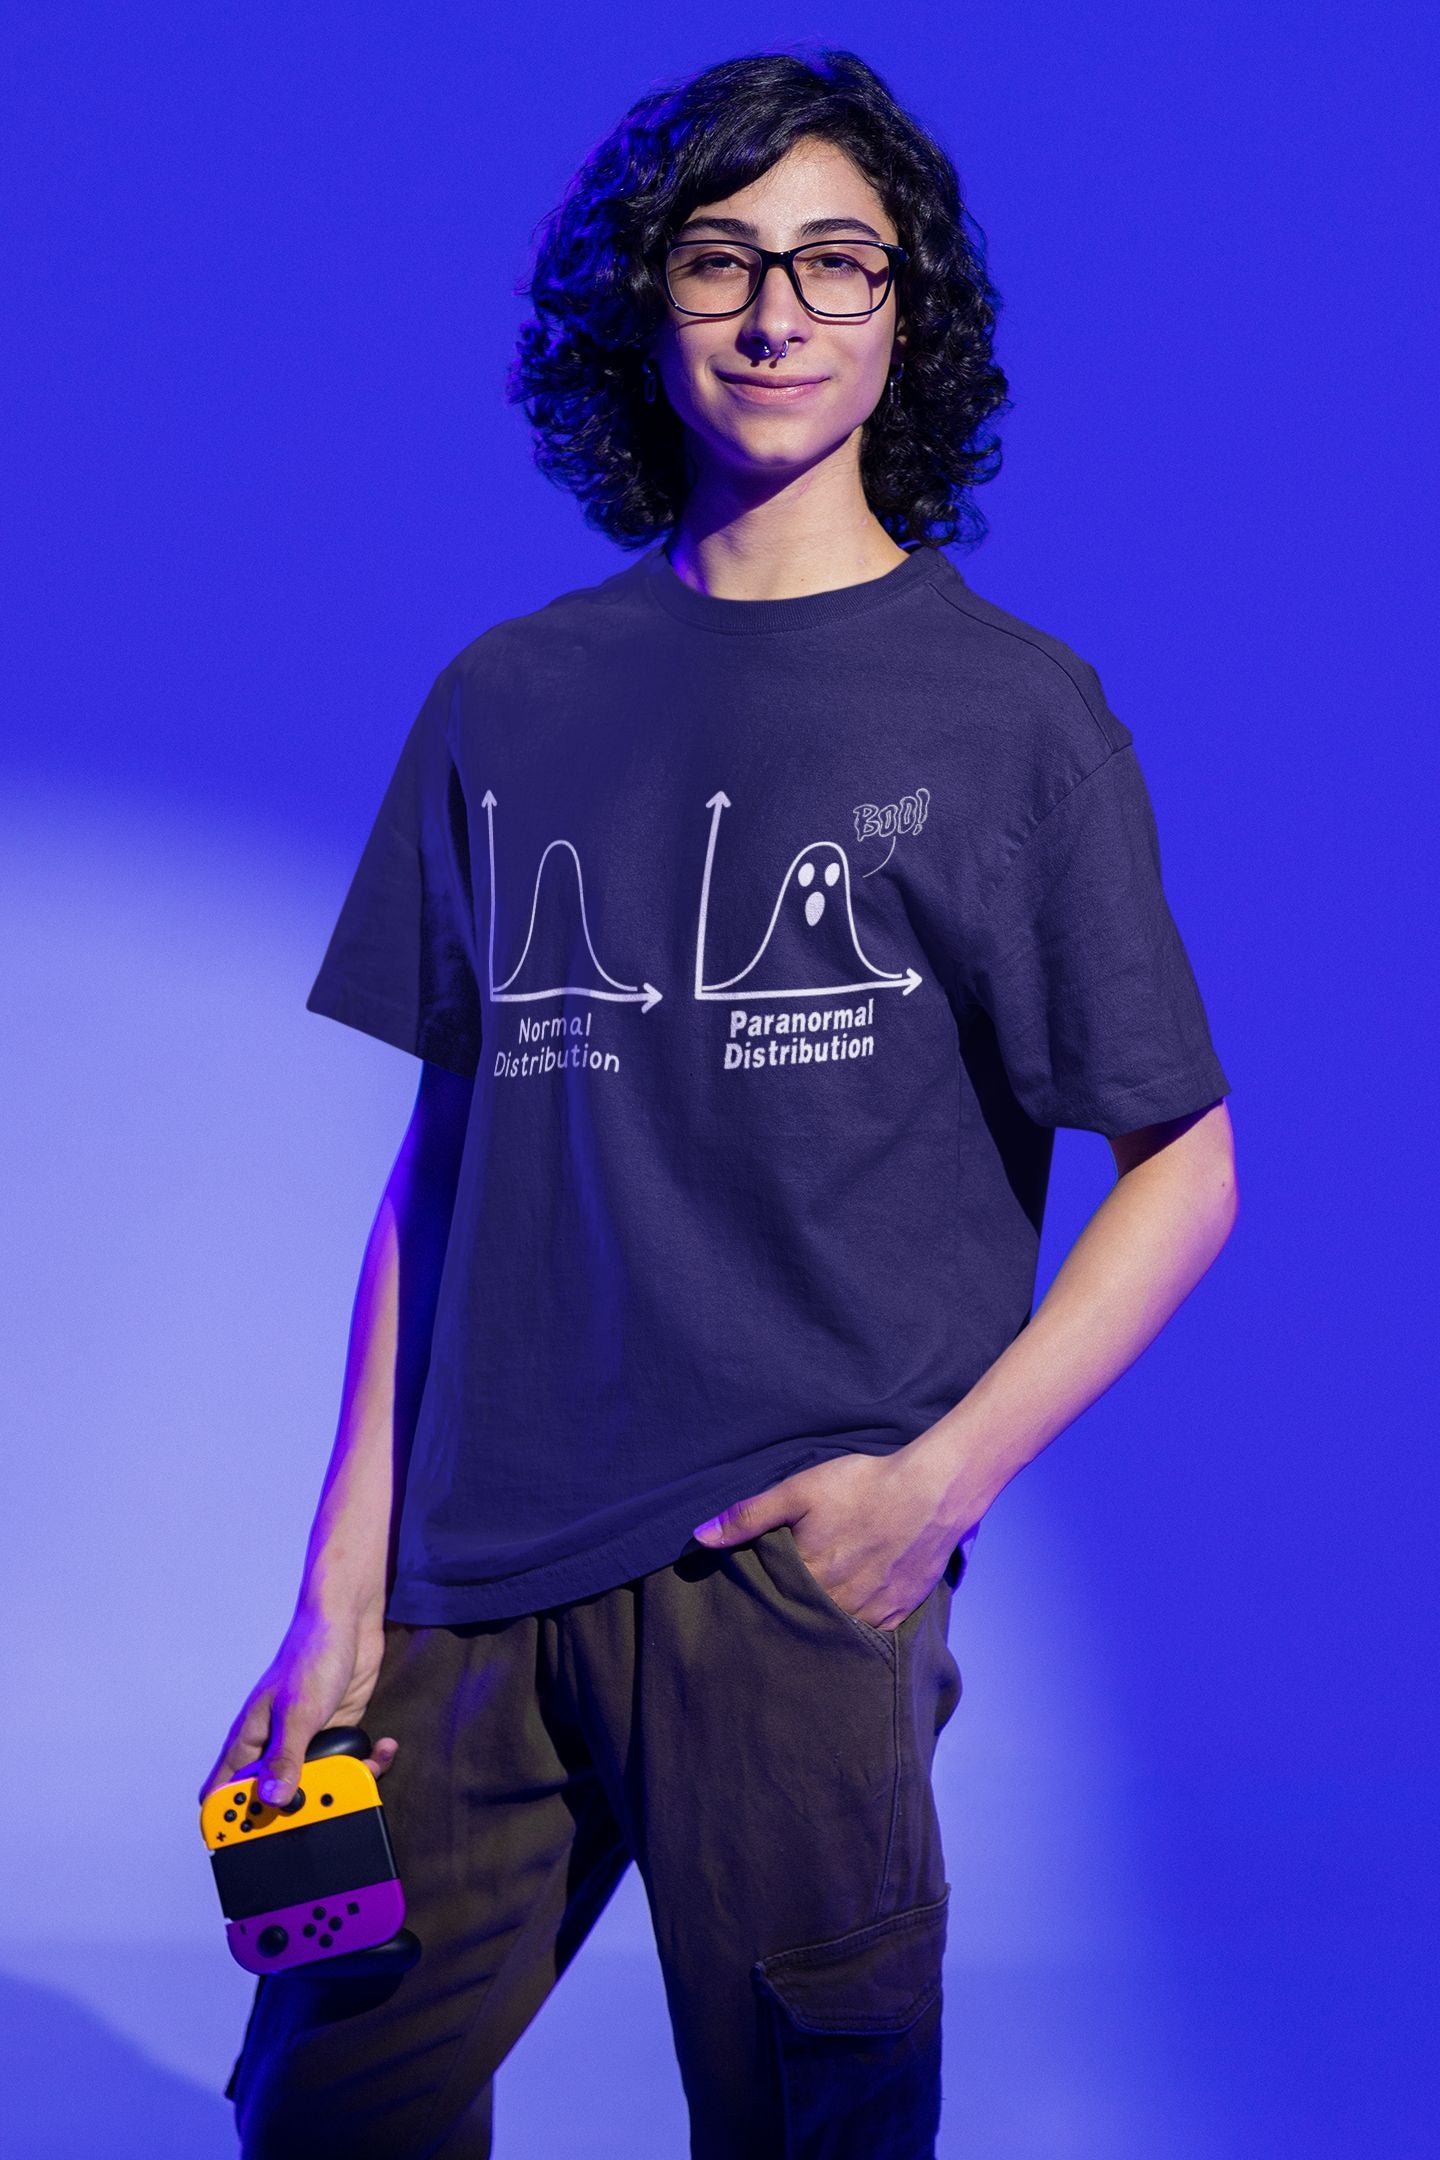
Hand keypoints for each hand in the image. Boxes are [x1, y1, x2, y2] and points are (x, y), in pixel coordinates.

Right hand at [197, 1601, 398, 1809]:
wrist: (350, 1622)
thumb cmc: (311, 1655)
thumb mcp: (298, 1712)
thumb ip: (285, 1759)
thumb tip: (273, 1801)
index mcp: (250, 1741)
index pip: (224, 1793)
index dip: (229, 1822)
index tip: (248, 1845)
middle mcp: (275, 1747)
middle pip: (273, 1801)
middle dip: (296, 1813)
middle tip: (322, 1813)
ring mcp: (307, 1743)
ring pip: (316, 1788)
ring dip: (340, 1790)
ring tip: (359, 1777)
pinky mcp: (337, 1735)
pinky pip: (348, 1766)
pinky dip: (366, 1765)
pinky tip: (381, 1749)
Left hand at [692, 1446, 970, 1631]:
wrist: (933, 1492)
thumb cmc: (864, 1486)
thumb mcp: (799, 1491)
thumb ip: (749, 1516)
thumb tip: (700, 1537)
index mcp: (808, 1576)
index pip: (771, 1603)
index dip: (761, 1600)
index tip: (750, 1600)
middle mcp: (838, 1604)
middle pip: (803, 1621)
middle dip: (790, 1617)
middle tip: (780, 1611)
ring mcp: (871, 1613)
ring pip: (835, 1632)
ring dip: (822, 1627)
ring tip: (813, 1614)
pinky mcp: (899, 1613)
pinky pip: (870, 1635)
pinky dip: (857, 1629)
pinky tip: (848, 1616)